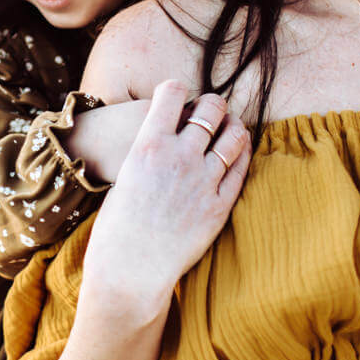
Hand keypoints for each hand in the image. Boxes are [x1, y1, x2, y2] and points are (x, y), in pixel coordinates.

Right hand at [80, 81, 250, 313]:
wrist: (129, 269)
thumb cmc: (118, 225)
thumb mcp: (125, 174)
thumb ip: (149, 150)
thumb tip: (166, 134)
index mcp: (148, 144)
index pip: (172, 91)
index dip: (176, 90)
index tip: (177, 97)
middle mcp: (179, 156)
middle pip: (211, 108)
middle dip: (213, 104)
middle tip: (211, 111)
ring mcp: (203, 180)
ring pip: (234, 135)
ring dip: (234, 126)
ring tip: (229, 128)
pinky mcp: (220, 205)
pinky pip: (241, 169)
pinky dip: (241, 155)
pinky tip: (237, 153)